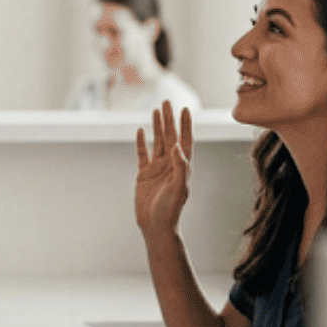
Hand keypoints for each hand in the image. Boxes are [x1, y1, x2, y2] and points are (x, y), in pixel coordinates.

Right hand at [134, 101, 192, 235]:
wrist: (156, 225)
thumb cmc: (170, 209)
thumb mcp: (178, 187)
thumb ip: (180, 167)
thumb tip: (176, 147)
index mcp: (182, 166)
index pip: (185, 140)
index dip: (186, 125)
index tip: (185, 109)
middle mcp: (171, 164)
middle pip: (170, 136)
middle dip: (169, 118)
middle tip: (167, 101)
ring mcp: (157, 168)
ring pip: (157, 141)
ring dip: (157, 126)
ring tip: (155, 110)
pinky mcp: (144, 174)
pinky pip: (142, 154)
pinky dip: (141, 142)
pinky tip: (141, 131)